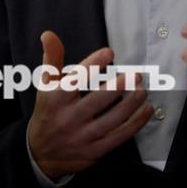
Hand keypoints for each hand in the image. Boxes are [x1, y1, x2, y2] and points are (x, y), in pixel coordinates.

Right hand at [27, 31, 153, 180]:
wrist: (40, 153)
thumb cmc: (48, 111)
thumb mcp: (46, 84)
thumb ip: (52, 58)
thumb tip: (48, 34)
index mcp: (56, 98)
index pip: (75, 79)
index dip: (92, 64)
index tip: (109, 52)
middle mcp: (68, 118)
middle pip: (95, 102)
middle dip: (118, 87)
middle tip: (136, 75)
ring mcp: (81, 136)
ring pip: (110, 121)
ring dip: (130, 106)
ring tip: (143, 91)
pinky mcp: (94, 151)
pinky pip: (118, 137)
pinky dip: (135, 124)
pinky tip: (146, 110)